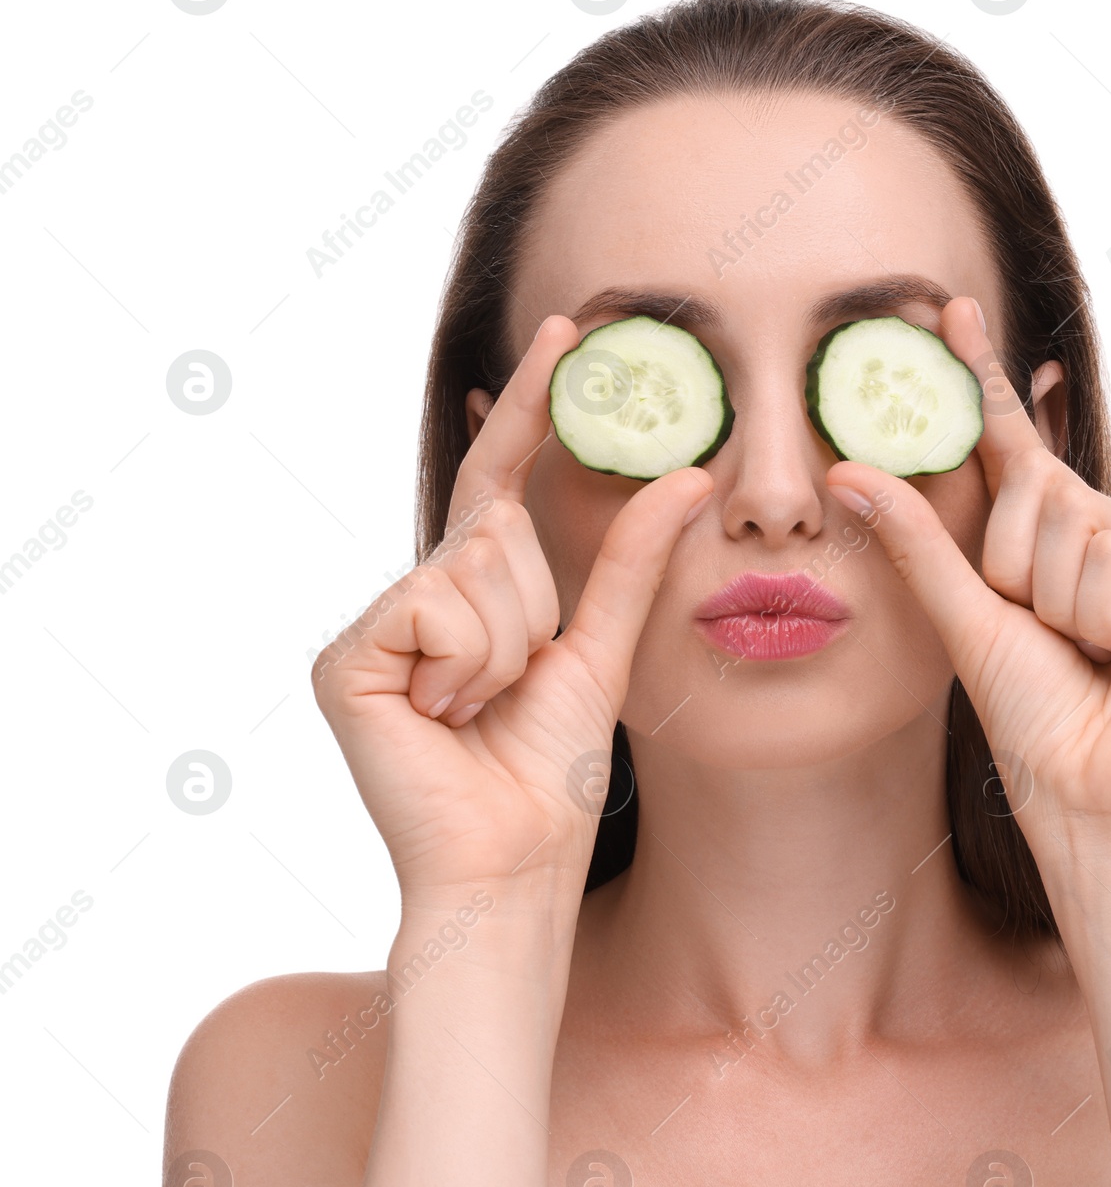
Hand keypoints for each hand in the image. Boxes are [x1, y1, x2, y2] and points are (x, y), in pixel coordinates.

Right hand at [311, 315, 713, 901]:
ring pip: (474, 562)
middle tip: (513, 689)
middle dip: (535, 610)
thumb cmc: (553, 769)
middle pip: (497, 525)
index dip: (531, 405)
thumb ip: (634, 560)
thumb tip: (689, 471)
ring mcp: (376, 625)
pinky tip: (442, 717)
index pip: (503, 476)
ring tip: (479, 711)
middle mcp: (418, 594)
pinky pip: (436, 604)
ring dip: (506, 647)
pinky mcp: (345, 658)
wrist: (515, 858)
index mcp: (475, 591)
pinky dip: (465, 664)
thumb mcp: (604, 648)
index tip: (567, 328)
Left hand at [824, 297, 1110, 862]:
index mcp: (1052, 551)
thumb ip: (920, 541)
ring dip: (1060, 605)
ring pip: (1072, 522)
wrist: (1100, 805)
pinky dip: (1107, 620)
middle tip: (1049, 641)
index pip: (1015, 450)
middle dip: (1016, 571)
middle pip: (1034, 489)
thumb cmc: (1038, 727)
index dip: (986, 384)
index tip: (950, 312)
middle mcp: (1108, 542)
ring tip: (1094, 660)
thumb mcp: (966, 621)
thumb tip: (849, 470)